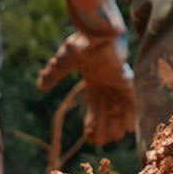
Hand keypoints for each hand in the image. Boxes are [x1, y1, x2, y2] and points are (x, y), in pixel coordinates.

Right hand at [40, 17, 138, 145]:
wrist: (96, 29)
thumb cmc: (82, 40)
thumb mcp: (64, 60)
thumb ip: (54, 73)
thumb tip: (41, 86)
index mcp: (94, 80)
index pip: (94, 106)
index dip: (92, 122)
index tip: (90, 137)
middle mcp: (107, 83)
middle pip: (107, 111)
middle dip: (105, 127)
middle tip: (103, 144)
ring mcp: (118, 81)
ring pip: (119, 108)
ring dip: (118, 124)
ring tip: (116, 139)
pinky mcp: (126, 79)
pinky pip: (131, 101)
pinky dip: (131, 114)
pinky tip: (129, 128)